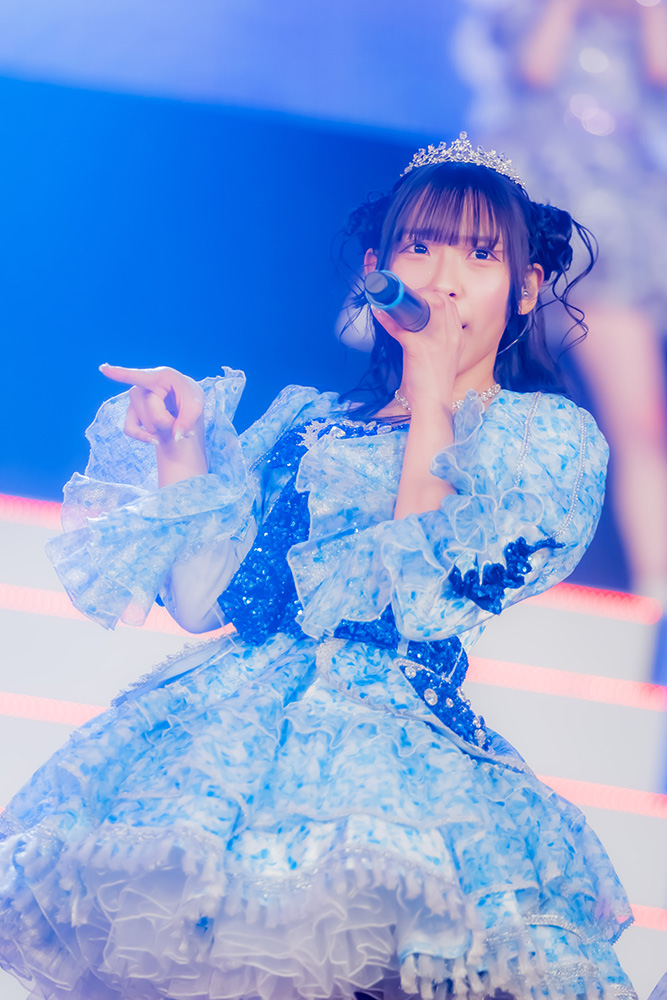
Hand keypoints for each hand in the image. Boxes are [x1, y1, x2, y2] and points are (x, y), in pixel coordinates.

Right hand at [99, 363, 204, 445]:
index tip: (103, 369)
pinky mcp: (131, 411)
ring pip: (147, 424)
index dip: (120, 373)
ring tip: (172, 422)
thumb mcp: (196, 406)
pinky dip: (144, 438)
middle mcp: (143, 385)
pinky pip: (130, 430)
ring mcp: (135, 398)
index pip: (139, 376)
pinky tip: (156, 441)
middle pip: (155, 414)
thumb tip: (175, 437)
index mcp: (161, 376)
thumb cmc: (189, 399)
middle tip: (180, 419)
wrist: (182, 404)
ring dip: (162, 429)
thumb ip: (188, 420)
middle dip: (171, 423)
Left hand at [371, 290, 463, 404]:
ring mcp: (436, 341)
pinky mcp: (419, 349)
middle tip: (405, 299)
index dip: (434, 297)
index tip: (420, 299)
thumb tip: (411, 329)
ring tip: (392, 301)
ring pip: (425, 306)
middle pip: (440, 300)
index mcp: (457, 337)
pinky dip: (388, 319)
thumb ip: (433, 342)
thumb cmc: (432, 384)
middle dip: (422, 293)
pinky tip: (379, 314)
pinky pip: (401, 327)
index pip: (449, 305)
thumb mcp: (441, 359)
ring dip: (407, 300)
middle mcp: (451, 336)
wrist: (433, 404)